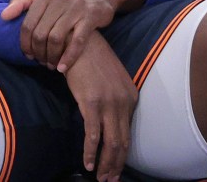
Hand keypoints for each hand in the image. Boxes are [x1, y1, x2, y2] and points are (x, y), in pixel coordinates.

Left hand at [1, 0, 144, 71]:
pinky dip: (69, 57)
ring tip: (50, 65)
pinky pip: (77, 41)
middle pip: (41, 33)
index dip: (25, 42)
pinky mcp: (91, 17)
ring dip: (51, 56)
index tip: (26, 54)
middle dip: (37, 51)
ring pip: (56, 38)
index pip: (28, 23)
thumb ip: (23, 1)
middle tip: (39, 61)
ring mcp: (76, 8)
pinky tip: (63, 68)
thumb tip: (3, 15)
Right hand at [64, 35, 137, 181]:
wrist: (75, 39)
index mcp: (130, 97)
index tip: (115, 167)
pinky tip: (87, 163)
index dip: (122, 154)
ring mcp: (108, 103)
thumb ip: (111, 97)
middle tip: (110, 180)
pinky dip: (90, 152)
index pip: (128, 133)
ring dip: (106, 164)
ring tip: (101, 178)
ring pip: (111, 143)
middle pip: (122, 142)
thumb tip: (104, 115)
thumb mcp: (107, 77)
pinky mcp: (91, 102)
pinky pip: (93, 135)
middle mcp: (124, 102)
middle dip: (116, 164)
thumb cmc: (88, 56)